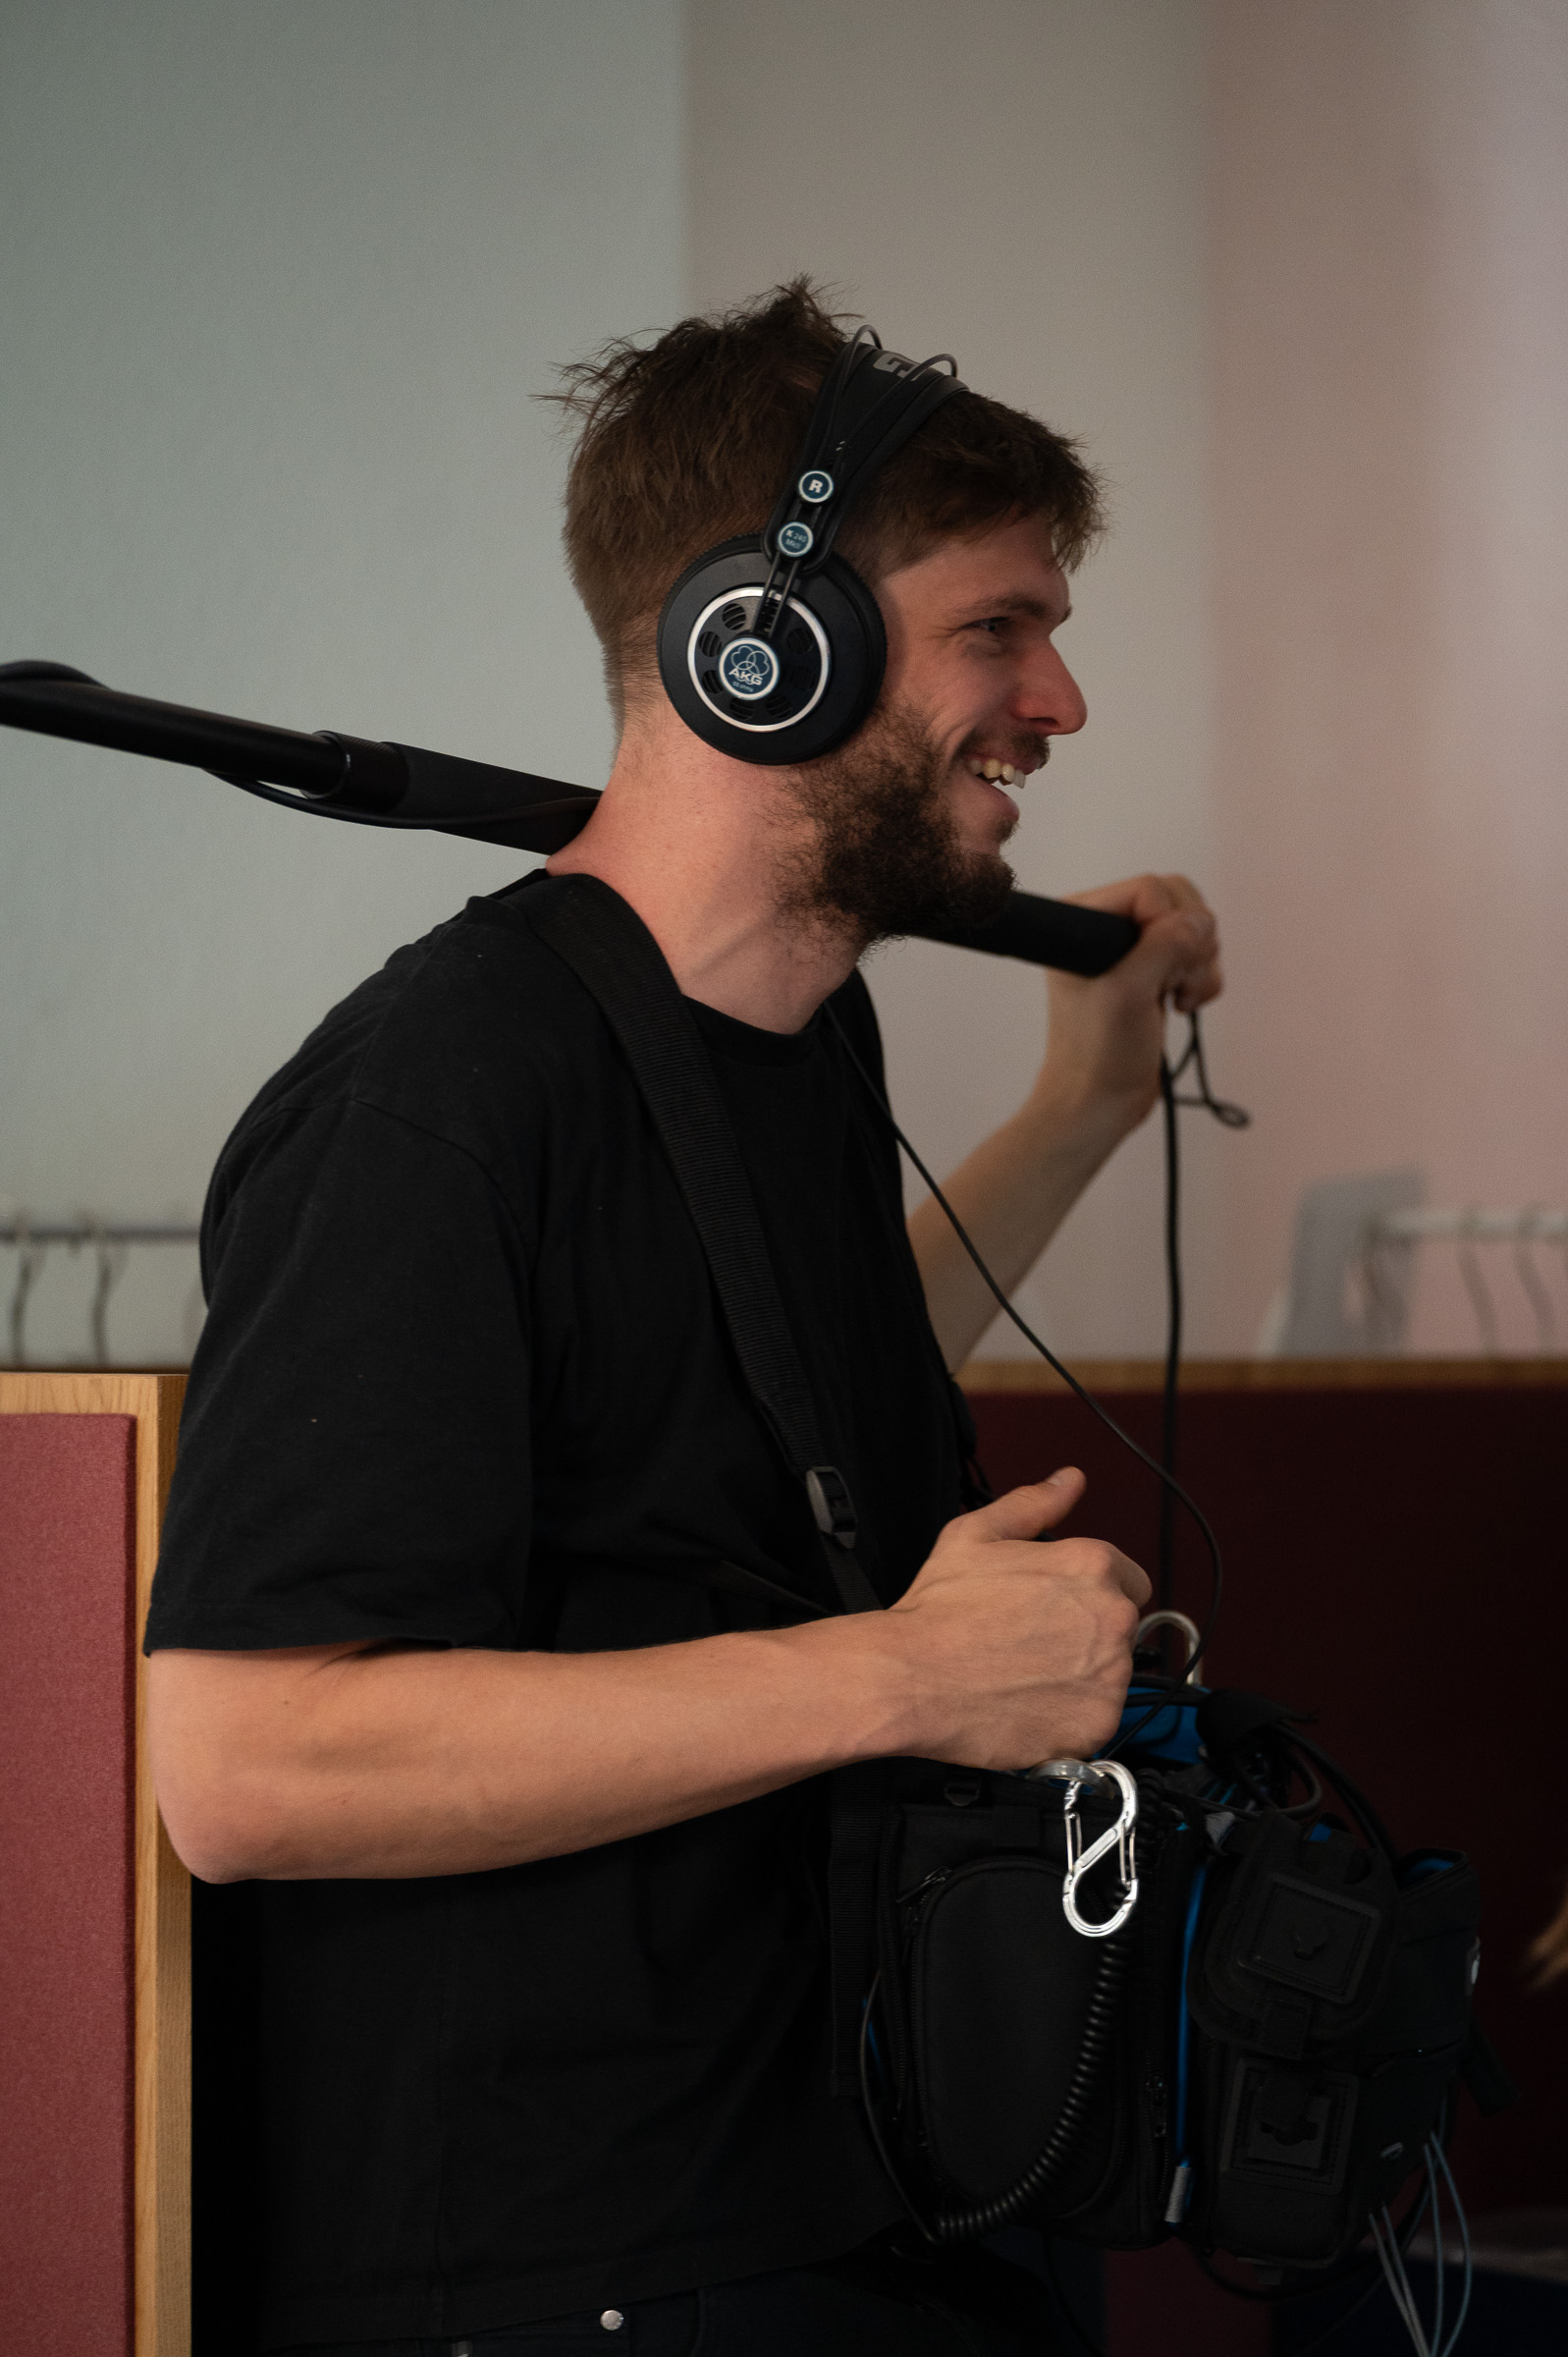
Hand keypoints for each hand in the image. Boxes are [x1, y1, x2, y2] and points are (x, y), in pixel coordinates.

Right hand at [885, 1467, 1149, 1769]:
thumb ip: (1034, 1504)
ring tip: (1023, 1674)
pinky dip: (1068, 1718)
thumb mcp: (977, 1534)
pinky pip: (1095, 1720)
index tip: (1056, 1608)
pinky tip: (1026, 1704)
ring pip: (1109, 1676)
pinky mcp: (1095, 1725)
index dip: (1089, 1592)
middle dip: (1084, 1633)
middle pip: (1119, 1628)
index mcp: (1092, 1566)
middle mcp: (1112, 1619)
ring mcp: (1108, 1677)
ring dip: (1079, 1677)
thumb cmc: (939, 1609)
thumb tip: (1069, 1481)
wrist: (910, 1678)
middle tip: (1029, 1641)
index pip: (1129, 1580)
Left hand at [1037, 873, 1222, 1133]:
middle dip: (1190, 945)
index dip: (1168, 926)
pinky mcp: (1154, 969)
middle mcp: (1105, 924)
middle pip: (1179, 900)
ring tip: (1174, 999)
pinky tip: (1181, 1005)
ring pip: (1195, 926)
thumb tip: (1201, 920)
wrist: (1100, 1101)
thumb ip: (1164, 946)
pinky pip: (1199, 952)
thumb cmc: (1097, 1054)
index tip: (1158, 971)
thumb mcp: (1128, 994)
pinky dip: (1202, 978)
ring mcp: (1132, 947)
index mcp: (1082, 918)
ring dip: (1199, 965)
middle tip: (1169, 984)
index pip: (1151, 889)